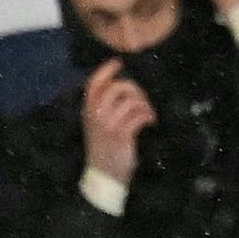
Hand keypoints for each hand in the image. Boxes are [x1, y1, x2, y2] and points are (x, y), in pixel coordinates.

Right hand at [81, 60, 154, 184]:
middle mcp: (96, 115)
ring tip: (148, 113)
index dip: (107, 69)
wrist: (104, 175)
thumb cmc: (104, 148)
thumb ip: (103, 106)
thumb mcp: (97, 125)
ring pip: (131, 100)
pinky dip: (148, 115)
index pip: (94, 83)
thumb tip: (122, 85)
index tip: (119, 62)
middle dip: (135, 89)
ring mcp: (109, 124)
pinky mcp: (123, 134)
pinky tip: (150, 121)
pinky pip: (140, 115)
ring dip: (144, 104)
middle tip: (142, 100)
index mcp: (88, 110)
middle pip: (118, 87)